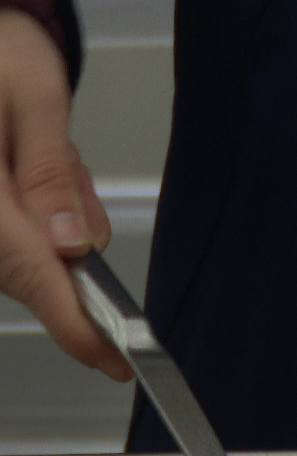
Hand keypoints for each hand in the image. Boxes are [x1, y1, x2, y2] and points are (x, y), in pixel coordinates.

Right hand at [0, 7, 131, 379]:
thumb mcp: (34, 96)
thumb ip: (51, 172)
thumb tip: (71, 245)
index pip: (32, 274)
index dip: (76, 325)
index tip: (116, 360)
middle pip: (34, 270)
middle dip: (71, 235)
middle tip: (65, 163)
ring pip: (33, 253)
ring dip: (58, 213)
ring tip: (42, 149)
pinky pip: (22, 233)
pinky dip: (44, 207)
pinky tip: (33, 160)